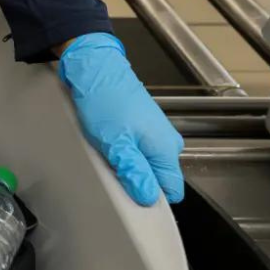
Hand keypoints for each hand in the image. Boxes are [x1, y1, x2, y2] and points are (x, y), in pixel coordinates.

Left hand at [58, 33, 183, 205]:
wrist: (97, 71)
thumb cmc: (105, 102)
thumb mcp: (116, 143)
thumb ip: (135, 172)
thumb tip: (148, 197)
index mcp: (166, 149)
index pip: (172, 190)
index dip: (151, 198)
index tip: (131, 198)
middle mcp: (167, 142)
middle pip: (158, 179)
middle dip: (137, 182)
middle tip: (113, 171)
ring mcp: (156, 134)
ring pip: (146, 166)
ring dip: (127, 167)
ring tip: (108, 155)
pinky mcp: (143, 128)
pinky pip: (138, 152)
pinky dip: (123, 154)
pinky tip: (109, 146)